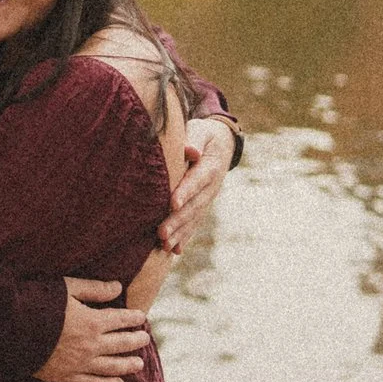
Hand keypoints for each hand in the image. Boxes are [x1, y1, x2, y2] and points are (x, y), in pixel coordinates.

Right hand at [33, 278, 149, 381]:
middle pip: (121, 344)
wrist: (9, 328)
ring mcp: (79, 364)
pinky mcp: (65, 377)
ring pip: (112, 367)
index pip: (121, 320)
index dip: (134, 318)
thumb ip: (93, 289)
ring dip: (128, 365)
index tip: (141, 317)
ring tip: (139, 364)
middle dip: (136, 341)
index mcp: (92, 322)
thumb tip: (118, 287)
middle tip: (145, 339)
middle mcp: (90, 346)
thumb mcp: (66, 288)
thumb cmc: (36, 302)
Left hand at [161, 117, 236, 254]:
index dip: (185, 192)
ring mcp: (207, 199)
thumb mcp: (200, 130)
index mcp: (211, 166)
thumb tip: (190, 150)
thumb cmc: (203, 135)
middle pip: (193, 205)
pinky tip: (174, 250)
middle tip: (161, 232)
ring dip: (179, 233)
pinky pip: (194, 223)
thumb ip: (194, 139)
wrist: (221, 145)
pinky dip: (185, 237)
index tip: (172, 203)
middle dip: (177, 220)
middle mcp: (211, 187)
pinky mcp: (202, 206)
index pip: (197, 180)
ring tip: (164, 245)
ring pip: (193, 218)